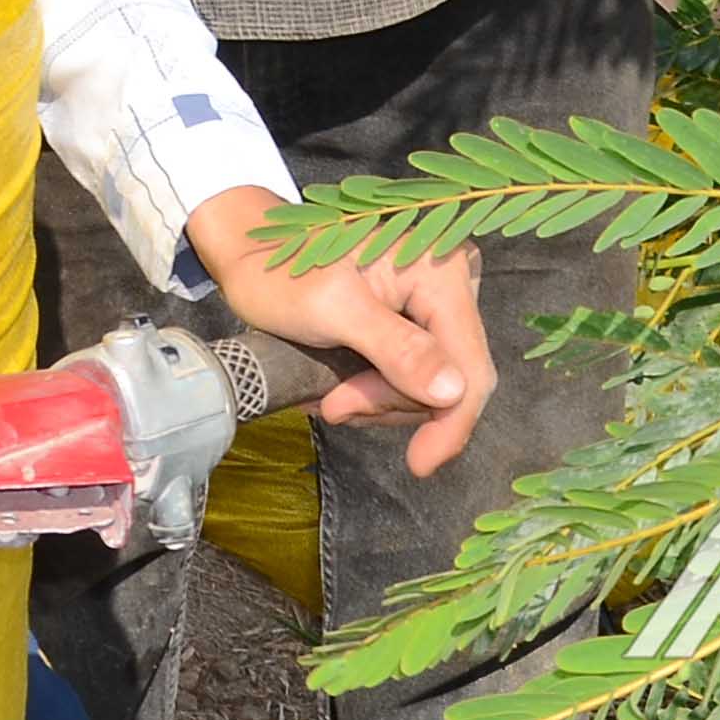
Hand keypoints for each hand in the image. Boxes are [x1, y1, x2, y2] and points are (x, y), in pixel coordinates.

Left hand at [184, 186, 494, 478]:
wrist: (249, 255)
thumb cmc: (281, 272)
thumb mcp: (334, 309)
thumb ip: (396, 349)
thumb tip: (453, 392)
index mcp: (441, 272)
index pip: (470, 366)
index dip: (450, 423)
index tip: (419, 464)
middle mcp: (448, 285)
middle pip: (448, 381)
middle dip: (391, 403)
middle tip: (334, 405)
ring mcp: (430, 305)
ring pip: (427, 386)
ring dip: (377, 401)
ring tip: (327, 396)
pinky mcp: (411, 323)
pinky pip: (410, 377)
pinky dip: (374, 391)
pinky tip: (338, 390)